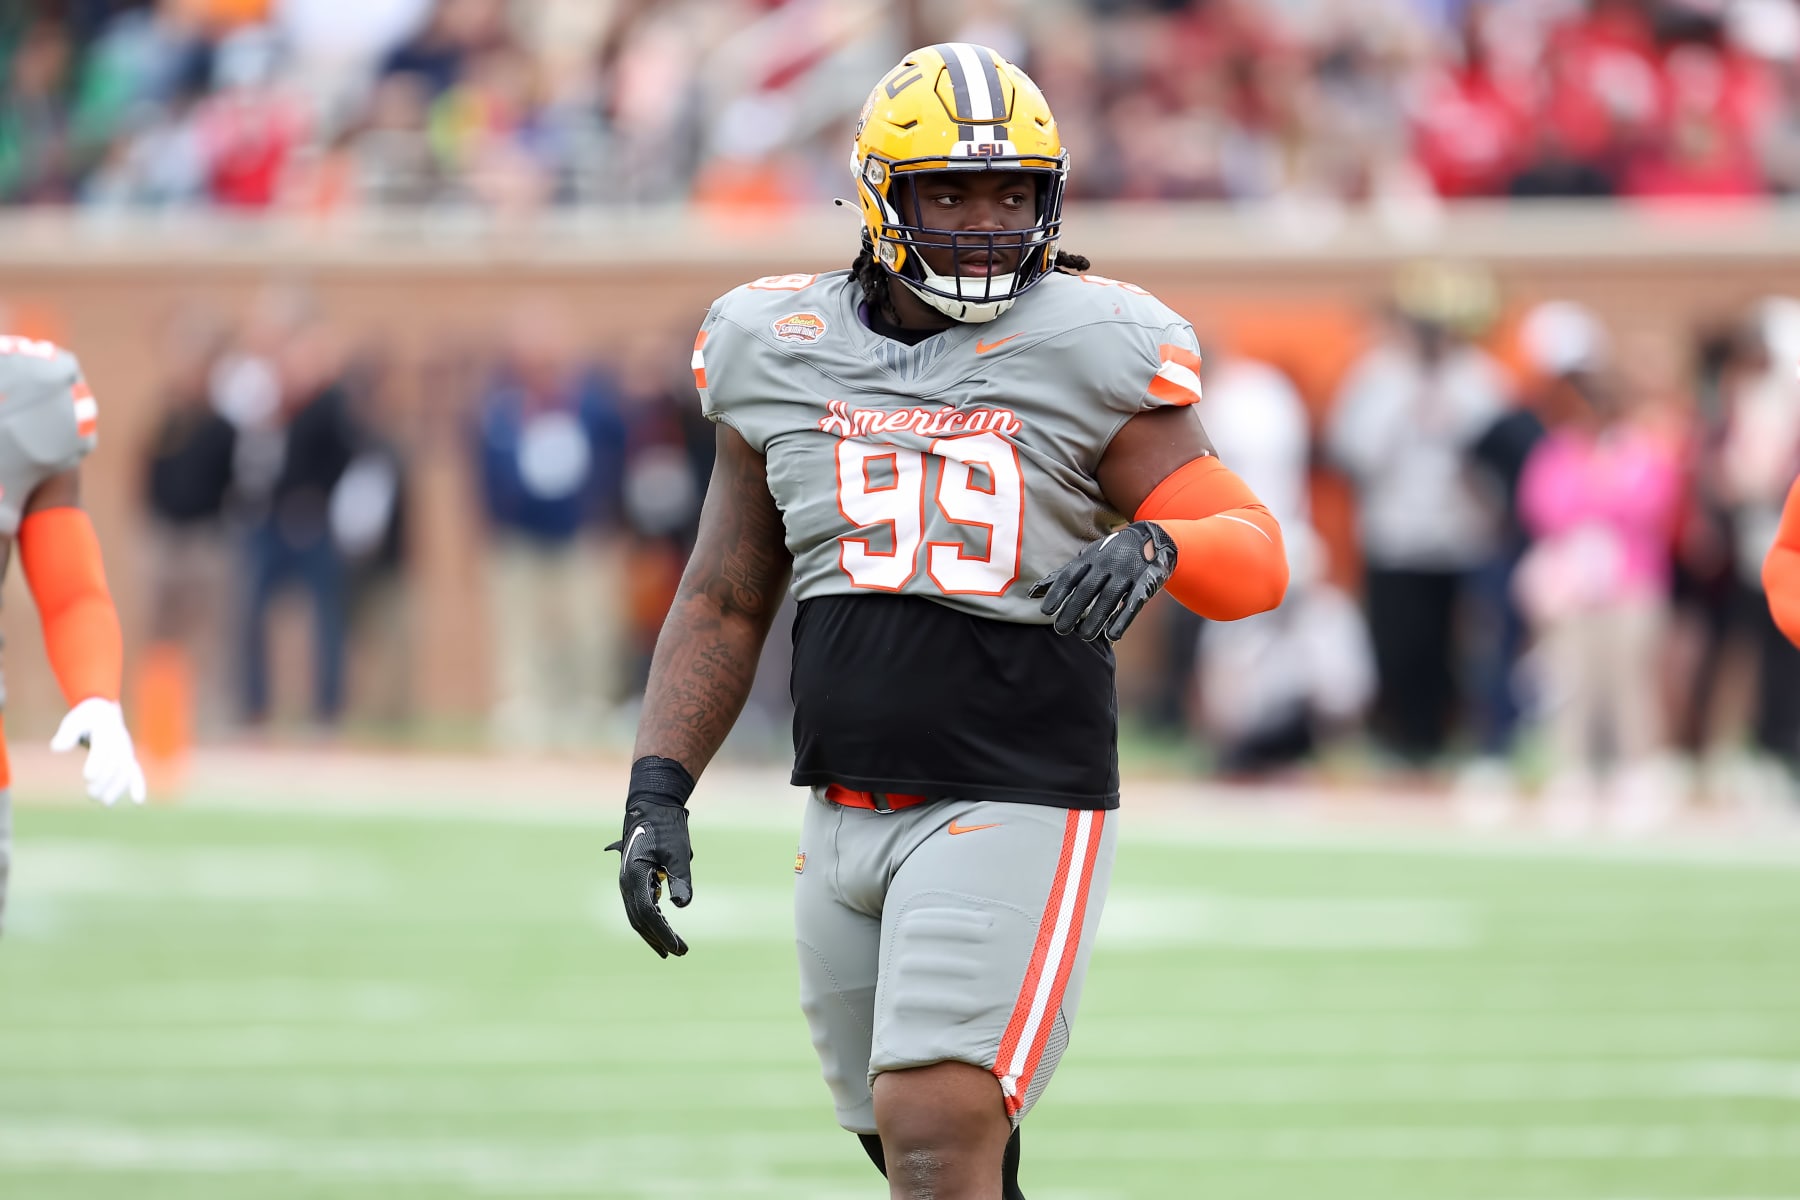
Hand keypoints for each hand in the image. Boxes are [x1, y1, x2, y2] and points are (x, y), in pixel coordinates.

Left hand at [50, 697, 146, 806]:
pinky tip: (138, 802)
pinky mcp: (129, 758)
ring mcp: (126, 750)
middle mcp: (120, 740)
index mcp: (106, 729)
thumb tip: (56, 748)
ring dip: (117, 787)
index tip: (88, 777)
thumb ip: (66, 735)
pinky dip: (138, 785)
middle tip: (91, 795)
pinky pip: (135, 772)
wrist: (104, 711)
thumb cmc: (84, 719)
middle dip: (105, 780)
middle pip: (114, 763)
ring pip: (125, 770)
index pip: (103, 748)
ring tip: (105, 802)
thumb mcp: (73, 722)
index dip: (97, 762)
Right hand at [605, 795, 693, 957]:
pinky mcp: (632, 879)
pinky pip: (640, 906)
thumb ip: (681, 878)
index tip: (679, 948)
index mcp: (634, 876)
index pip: (648, 915)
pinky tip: (664, 926)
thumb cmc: (666, 826)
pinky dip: (651, 920)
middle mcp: (626, 882)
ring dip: (654, 933)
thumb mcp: (678, 851)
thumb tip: (683, 905)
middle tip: (680, 953)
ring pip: (637, 916)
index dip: (664, 933)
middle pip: (640, 920)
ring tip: (672, 948)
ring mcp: (627, 882)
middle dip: (659, 939)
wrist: (651, 805)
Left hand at [1029, 521, 1177, 641]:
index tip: (1046, 611)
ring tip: (1084, 636)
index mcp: (1090, 558)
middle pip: (1088, 588)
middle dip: (1073, 609)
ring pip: (1109, 597)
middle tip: (1060, 629)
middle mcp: (1107, 564)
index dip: (1057, 592)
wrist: (1151, 537)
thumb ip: (1060, 577)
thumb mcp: (1085, 560)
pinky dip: (1123, 619)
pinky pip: (1134, 602)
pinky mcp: (1146, 582)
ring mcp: (1127, 572)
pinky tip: (1113, 635)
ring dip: (1096, 618)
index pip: (1070, 575)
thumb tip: (1031, 593)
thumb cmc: (1109, 554)